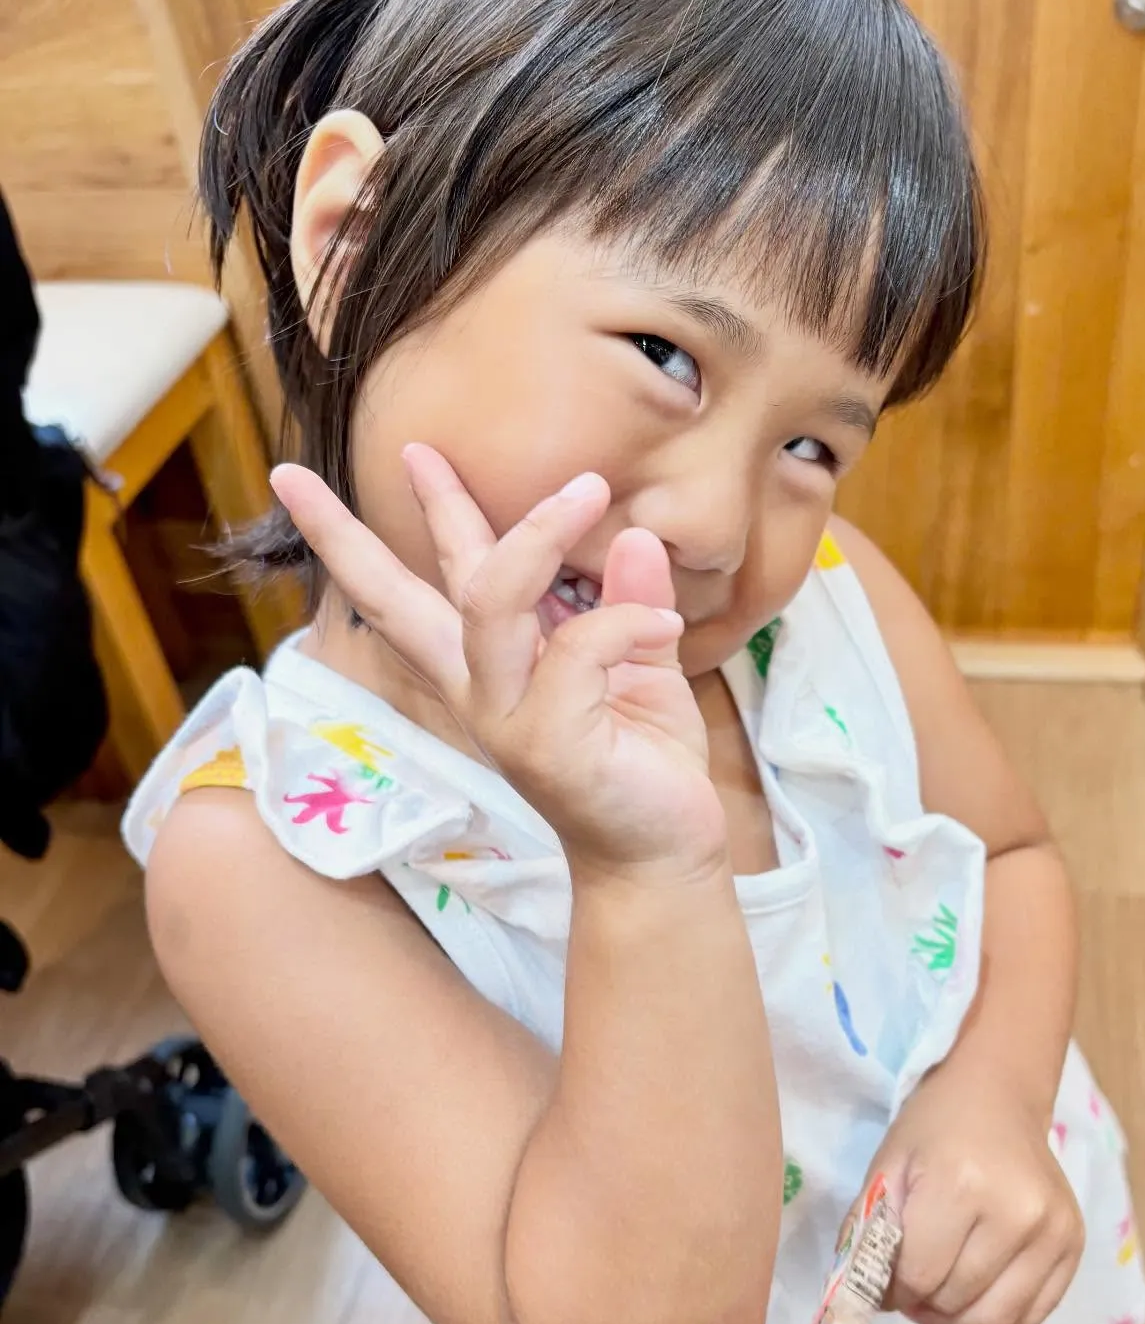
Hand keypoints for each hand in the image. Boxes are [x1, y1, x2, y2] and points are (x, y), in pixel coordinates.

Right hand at [271, 446, 726, 881]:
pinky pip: (578, 646)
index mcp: (487, 669)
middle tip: (305, 471)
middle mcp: (479, 690)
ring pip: (489, 600)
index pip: (409, 592)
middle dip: (347, 535)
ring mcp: (505, 717)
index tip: (300, 479)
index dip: (355, 536)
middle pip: (398, 601)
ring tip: (587, 491)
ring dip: (537, 536)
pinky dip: (626, 620)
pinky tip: (665, 622)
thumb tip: (635, 533)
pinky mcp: (546, 740)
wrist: (665, 853)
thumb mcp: (643, 667)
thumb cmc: (647, 768)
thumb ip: (627, 603)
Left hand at [859, 1076, 1083, 1323]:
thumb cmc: (935, 1128)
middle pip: (954, 1300)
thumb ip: (868, 1233)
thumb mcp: (887, 1167)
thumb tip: (865, 1298)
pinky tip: (975, 1294)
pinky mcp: (1074, 1243)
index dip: (892, 1290)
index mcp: (961, 1184)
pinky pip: (1032, 1314)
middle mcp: (1017, 1211)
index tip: (885, 1280)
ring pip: (995, 1319)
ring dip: (956, 1320)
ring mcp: (1053, 1230)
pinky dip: (996, 1318)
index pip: (918, 1276)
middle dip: (922, 1302)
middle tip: (911, 1284)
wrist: (999, 1096)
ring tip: (938, 1296)